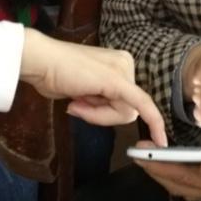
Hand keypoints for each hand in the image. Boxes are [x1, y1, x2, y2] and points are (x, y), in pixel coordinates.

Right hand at [19, 28, 166, 145]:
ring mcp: (122, 69)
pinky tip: (160, 140)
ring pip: (125, 112)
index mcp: (118, 63)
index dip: (118, 114)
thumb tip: (98, 111)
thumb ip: (97, 100)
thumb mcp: (82, 91)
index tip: (143, 138)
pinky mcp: (118, 80)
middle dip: (101, 115)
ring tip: (76, 100)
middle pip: (127, 107)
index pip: (125, 99)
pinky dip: (153, 122)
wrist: (40, 60)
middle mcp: (125, 63)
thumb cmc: (53, 73)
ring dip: (98, 115)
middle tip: (77, 105)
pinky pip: (141, 105)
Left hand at [134, 114, 200, 200]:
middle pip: (180, 184)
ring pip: (184, 184)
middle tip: (137, 154)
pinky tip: (168, 163)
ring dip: (164, 171)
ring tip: (147, 157)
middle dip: (157, 170)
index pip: (185, 177)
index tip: (143, 154)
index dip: (162, 166)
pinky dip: (176, 172)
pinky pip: (192, 180)